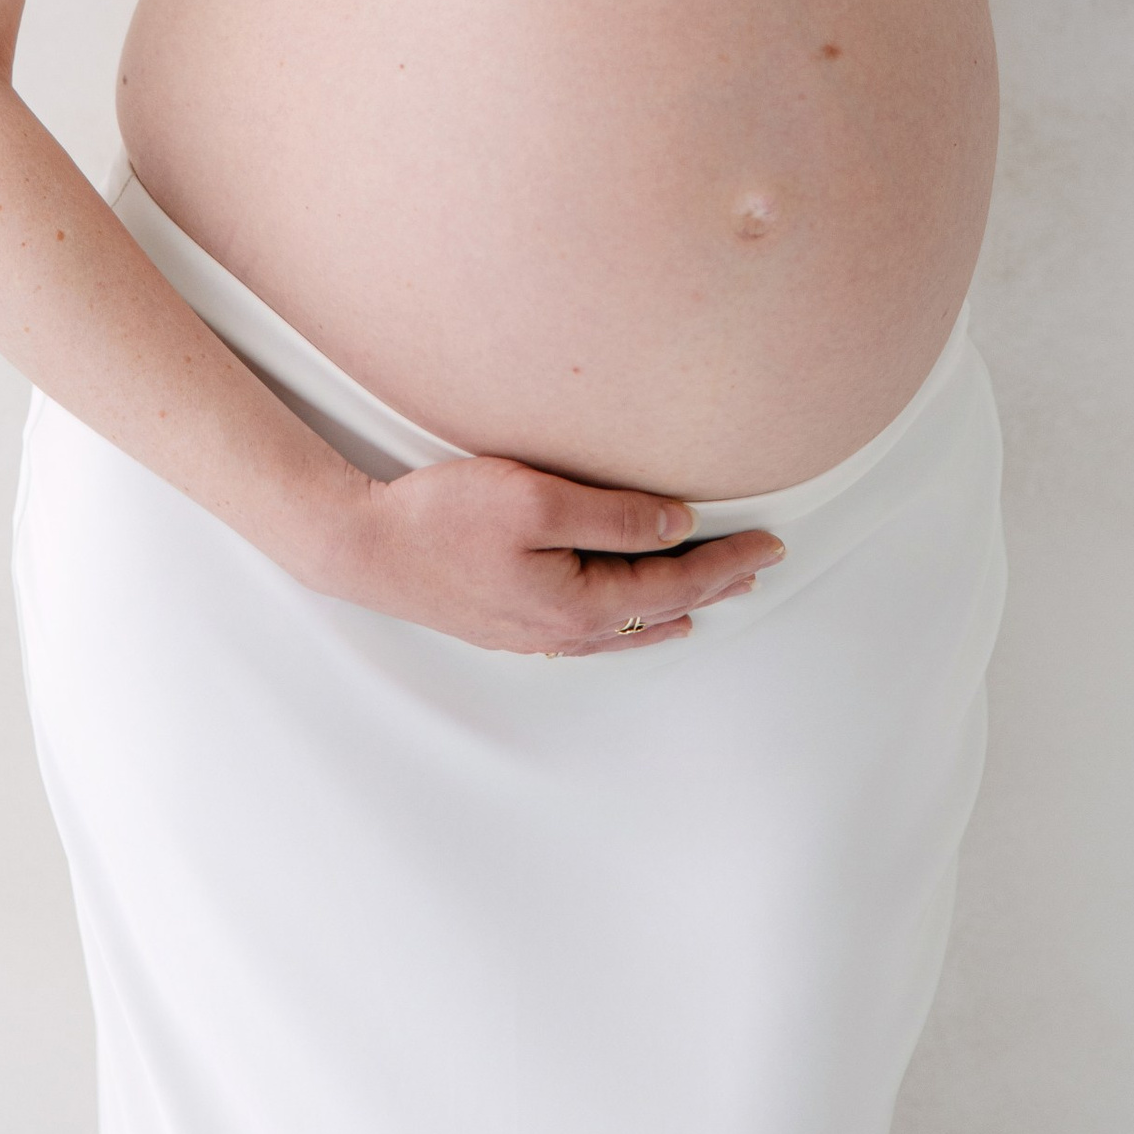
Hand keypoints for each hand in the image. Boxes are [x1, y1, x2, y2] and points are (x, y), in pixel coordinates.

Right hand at [326, 450, 782, 655]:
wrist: (365, 547)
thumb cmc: (441, 518)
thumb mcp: (535, 500)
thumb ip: (612, 515)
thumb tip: (677, 525)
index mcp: (577, 604)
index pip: (673, 583)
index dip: (725, 562)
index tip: (768, 544)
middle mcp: (562, 630)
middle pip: (658, 610)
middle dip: (714, 586)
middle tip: (760, 567)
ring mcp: (535, 632)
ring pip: (627, 627)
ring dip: (676, 607)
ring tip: (713, 597)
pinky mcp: (511, 623)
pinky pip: (591, 631)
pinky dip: (630, 623)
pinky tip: (631, 621)